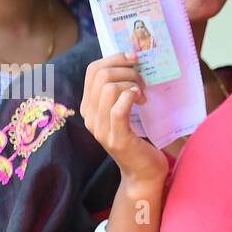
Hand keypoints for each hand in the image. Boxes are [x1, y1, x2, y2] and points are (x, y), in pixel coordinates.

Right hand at [80, 52, 166, 188]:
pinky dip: (131, 97)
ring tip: (143, 95)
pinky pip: (119, 108)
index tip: (134, 60)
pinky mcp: (117, 138)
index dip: (114, 58)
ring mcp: (101, 129)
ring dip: (132, 84)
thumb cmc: (137, 140)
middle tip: (142, 82)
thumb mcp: (123, 112)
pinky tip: (141, 100)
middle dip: (126, 70)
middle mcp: (90, 117)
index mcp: (89, 107)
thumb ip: (119, 92)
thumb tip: (130, 61)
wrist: (143, 173)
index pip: (93, 70)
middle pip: (101, 75)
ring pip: (109, 88)